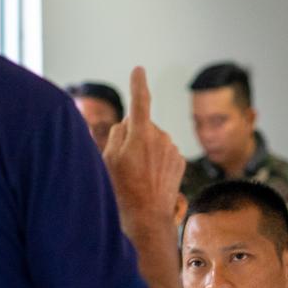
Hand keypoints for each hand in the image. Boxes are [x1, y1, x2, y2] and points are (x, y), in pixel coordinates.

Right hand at [102, 68, 184, 231]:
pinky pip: (164, 152)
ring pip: (153, 140)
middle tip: (125, 163)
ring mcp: (172, 149)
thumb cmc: (122, 189)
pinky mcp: (180, 160)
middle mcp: (160, 137)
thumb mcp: (108, 159)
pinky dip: (157, 160)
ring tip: (138, 175)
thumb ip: (117, 134)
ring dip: (145, 150)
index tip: (139, 70)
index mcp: (140, 134)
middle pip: (141, 125)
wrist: (148, 217)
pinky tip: (151, 179)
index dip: (138, 84)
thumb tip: (128, 123)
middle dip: (133, 136)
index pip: (139, 101)